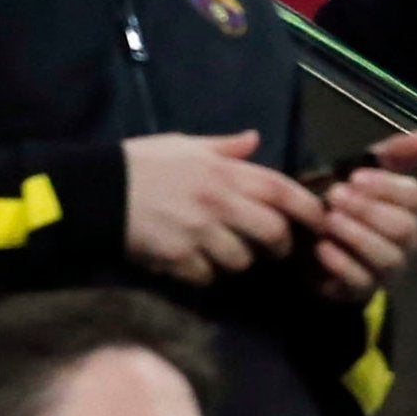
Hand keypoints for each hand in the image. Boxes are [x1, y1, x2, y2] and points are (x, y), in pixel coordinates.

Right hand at [124, 131, 326, 286]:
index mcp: (225, 172)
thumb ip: (224, 147)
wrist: (95, 191)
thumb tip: (254, 139)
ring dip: (239, 261)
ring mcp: (200, 233)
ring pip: (242, 260)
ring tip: (226, 253)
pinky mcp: (179, 258)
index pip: (283, 191)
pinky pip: (208, 276)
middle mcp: (219, 203)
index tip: (321, 221)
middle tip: (275, 247)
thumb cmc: (142, 162)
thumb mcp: (185, 145)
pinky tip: (195, 264)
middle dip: (280, 244)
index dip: (310, 208)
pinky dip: (206, 275)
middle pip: (273, 232)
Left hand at [314, 133, 416, 301]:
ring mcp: (387, 270)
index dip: (386, 187)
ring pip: (386, 257)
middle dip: (368, 211)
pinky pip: (361, 281)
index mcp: (408, 210)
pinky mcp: (363, 292)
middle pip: (403, 228)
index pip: (414, 198)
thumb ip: (391, 155)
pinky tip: (322, 248)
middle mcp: (406, 242)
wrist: (309, 248)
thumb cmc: (344, 208)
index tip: (354, 178)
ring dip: (356, 236)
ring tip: (328, 221)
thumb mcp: (363, 176)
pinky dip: (341, 263)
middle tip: (335, 196)